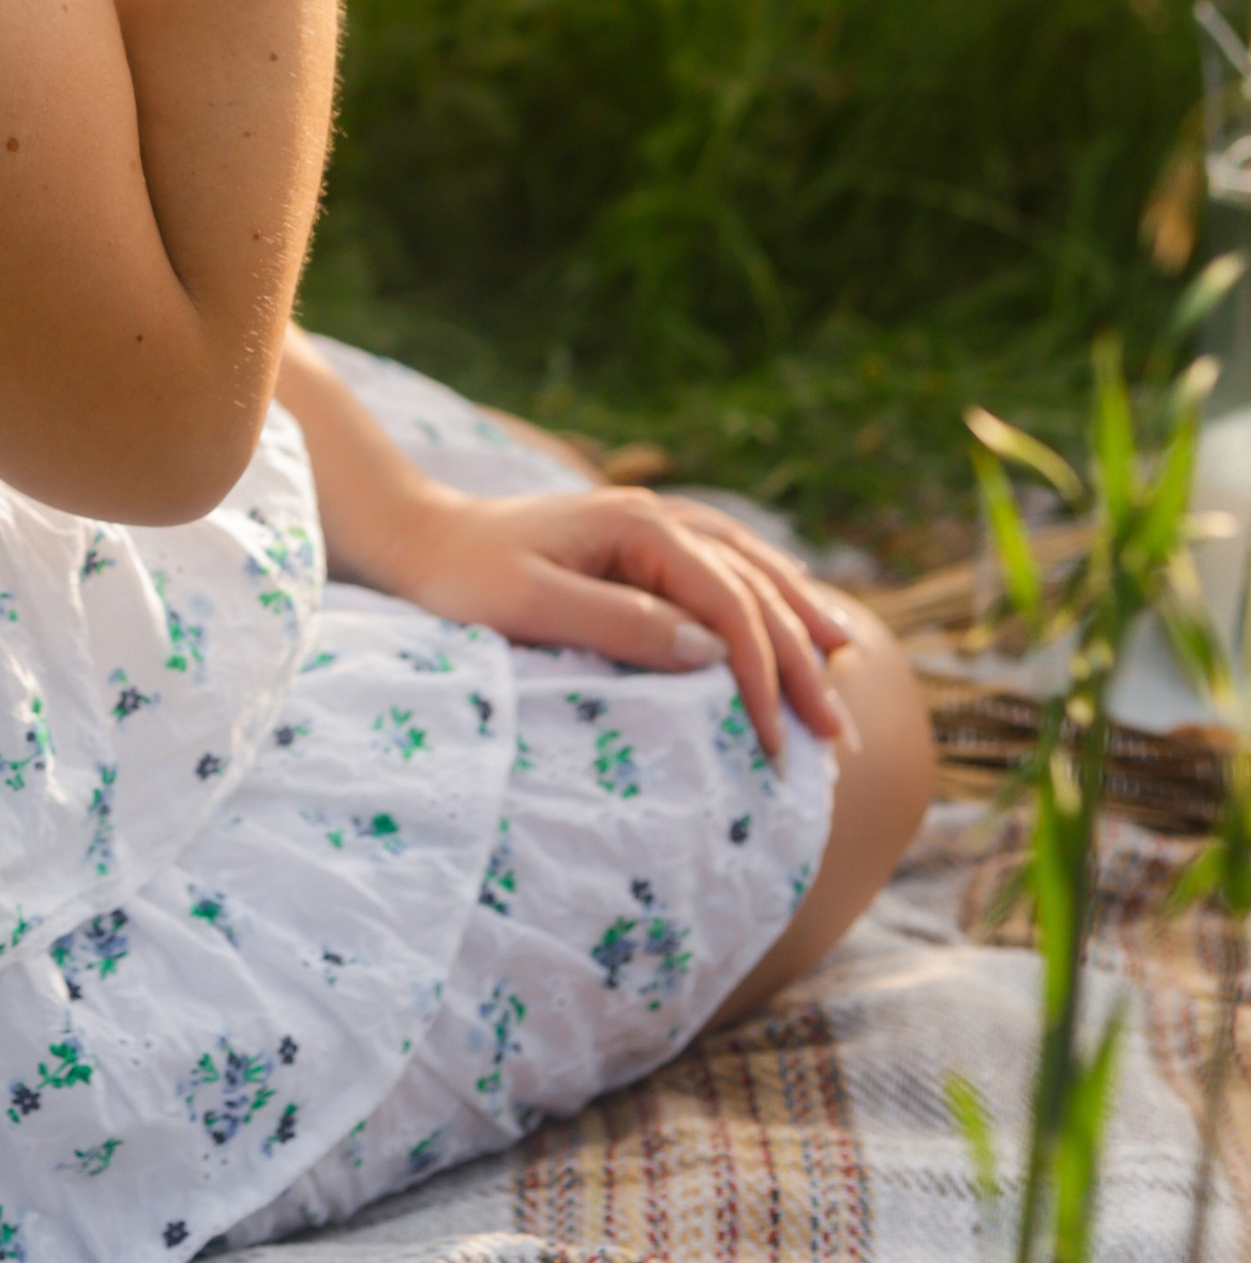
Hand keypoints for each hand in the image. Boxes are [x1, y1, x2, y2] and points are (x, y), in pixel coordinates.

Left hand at [361, 475, 855, 760]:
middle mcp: (657, 517)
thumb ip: (621, 625)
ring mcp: (650, 525)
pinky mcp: (639, 542)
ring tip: (845, 665)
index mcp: (637, 528)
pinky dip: (766, 586)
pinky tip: (792, 603)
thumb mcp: (531, 607)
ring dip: (798, 619)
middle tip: (836, 736)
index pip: (728, 605)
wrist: (417, 537)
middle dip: (800, 662)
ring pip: (750, 568)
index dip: (763, 676)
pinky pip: (725, 561)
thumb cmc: (462, 577)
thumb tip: (714, 653)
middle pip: (754, 588)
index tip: (778, 745)